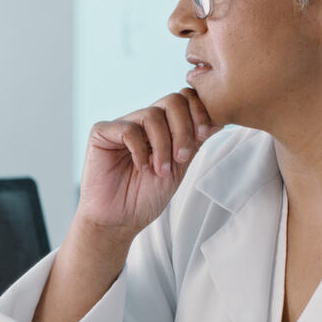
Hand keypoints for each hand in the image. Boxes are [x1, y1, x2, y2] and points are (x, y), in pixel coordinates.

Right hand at [76, 90, 219, 236]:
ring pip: (153, 114)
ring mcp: (121, 125)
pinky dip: (140, 150)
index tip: (206, 134)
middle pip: (172, 100)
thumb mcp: (179, 167)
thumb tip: (220, 117)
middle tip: (182, 157)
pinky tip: (141, 168)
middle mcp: (142, 121)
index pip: (184, 100)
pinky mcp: (101, 133)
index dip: (199, 112)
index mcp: (162, 126)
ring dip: (164, 145)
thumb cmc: (145, 197)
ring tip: (161, 170)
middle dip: (184, 128)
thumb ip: (194, 141)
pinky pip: (129, 129)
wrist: (118, 221)